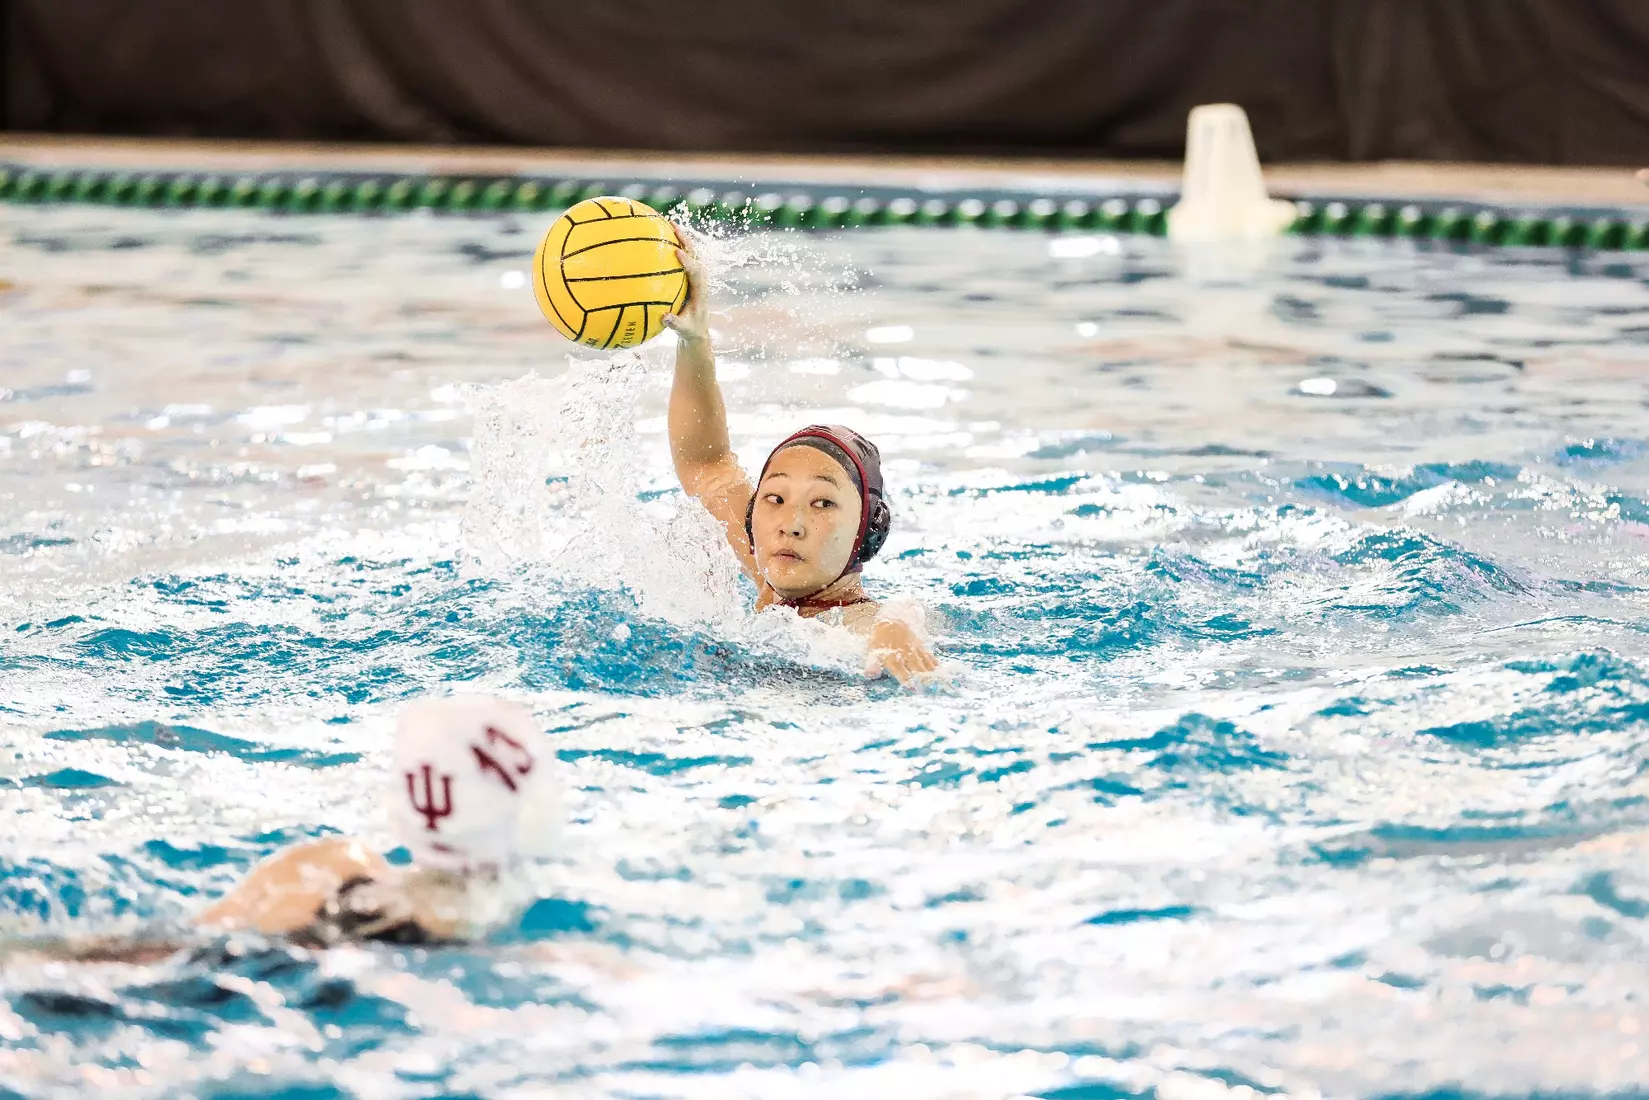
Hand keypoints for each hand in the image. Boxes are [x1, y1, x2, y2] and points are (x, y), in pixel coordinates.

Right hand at [661, 226, 710, 346]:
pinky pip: (681, 259)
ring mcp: (694, 277)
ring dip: (680, 238)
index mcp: (700, 291)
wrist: (698, 330)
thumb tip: (664, 317)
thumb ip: (676, 324)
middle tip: (673, 226)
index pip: (695, 272)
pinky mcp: (688, 277)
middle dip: (685, 240)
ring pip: (690, 253)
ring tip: (667, 223)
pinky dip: (673, 246)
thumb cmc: (690, 331)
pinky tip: (659, 239)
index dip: (687, 262)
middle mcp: (699, 280)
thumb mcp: (684, 330)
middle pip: (695, 255)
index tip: (677, 252)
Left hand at [865, 616, 940, 686]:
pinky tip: (938, 667)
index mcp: (893, 658)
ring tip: (935, 677)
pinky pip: (927, 654)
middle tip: (928, 683)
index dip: (906, 679)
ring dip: (929, 669)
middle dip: (921, 674)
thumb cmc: (880, 642)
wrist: (890, 622)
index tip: (912, 688)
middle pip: (915, 665)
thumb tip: (869, 674)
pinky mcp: (920, 645)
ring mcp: (914, 649)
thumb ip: (872, 665)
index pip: (900, 670)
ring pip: (923, 660)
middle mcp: (905, 654)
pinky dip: (933, 660)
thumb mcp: (873, 653)